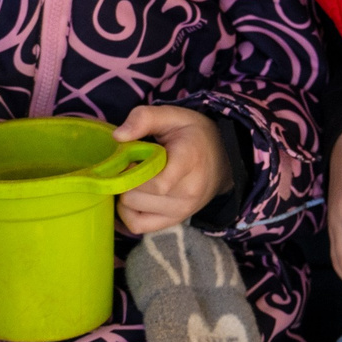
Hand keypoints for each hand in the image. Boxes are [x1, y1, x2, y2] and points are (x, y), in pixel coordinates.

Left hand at [114, 106, 233, 234]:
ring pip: (131, 210)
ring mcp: (182, 210)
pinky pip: (137, 226)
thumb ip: (144, 118)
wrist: (223, 160)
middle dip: (123, 179)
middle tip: (130, 166)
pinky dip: (126, 212)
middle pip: (136, 196)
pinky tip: (131, 196)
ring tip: (133, 179)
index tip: (130, 157)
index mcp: (189, 161)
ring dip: (123, 194)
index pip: (158, 183)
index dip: (132, 171)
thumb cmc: (192, 135)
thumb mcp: (172, 116)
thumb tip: (118, 136)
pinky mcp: (174, 222)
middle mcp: (188, 192)